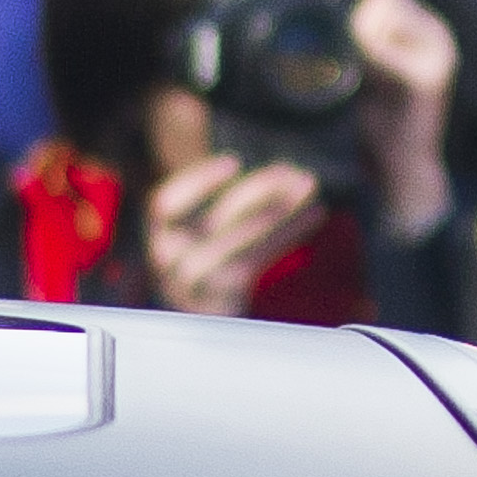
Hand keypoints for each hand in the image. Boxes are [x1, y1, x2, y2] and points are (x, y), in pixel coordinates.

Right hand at [146, 151, 326, 316]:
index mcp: (161, 235)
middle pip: (214, 222)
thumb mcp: (204, 230)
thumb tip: (286, 176)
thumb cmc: (210, 258)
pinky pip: (257, 263)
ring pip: (240, 245)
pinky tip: (314, 213)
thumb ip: (230, 206)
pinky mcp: (221, 302)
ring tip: (307, 189)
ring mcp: (194, 287)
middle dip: (258, 191)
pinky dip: (288, 235)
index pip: (166, 206)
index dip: (198, 182)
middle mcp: (169, 262)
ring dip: (279, 213)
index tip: (234, 161)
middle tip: (295, 173)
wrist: (204, 314)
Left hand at [319, 0, 455, 239]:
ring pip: (385, 8)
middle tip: (342, 38)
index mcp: (412, 24)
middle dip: (353, 9)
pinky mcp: (435, 71)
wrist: (398, 172)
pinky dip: (371, 57)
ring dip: (360, 36)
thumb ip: (342, 37)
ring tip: (363, 73)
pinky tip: (371, 81)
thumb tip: (306, 10)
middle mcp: (431, 29)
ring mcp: (438, 47)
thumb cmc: (371, 124)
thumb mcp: (350, 71)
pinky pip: (388, 46)